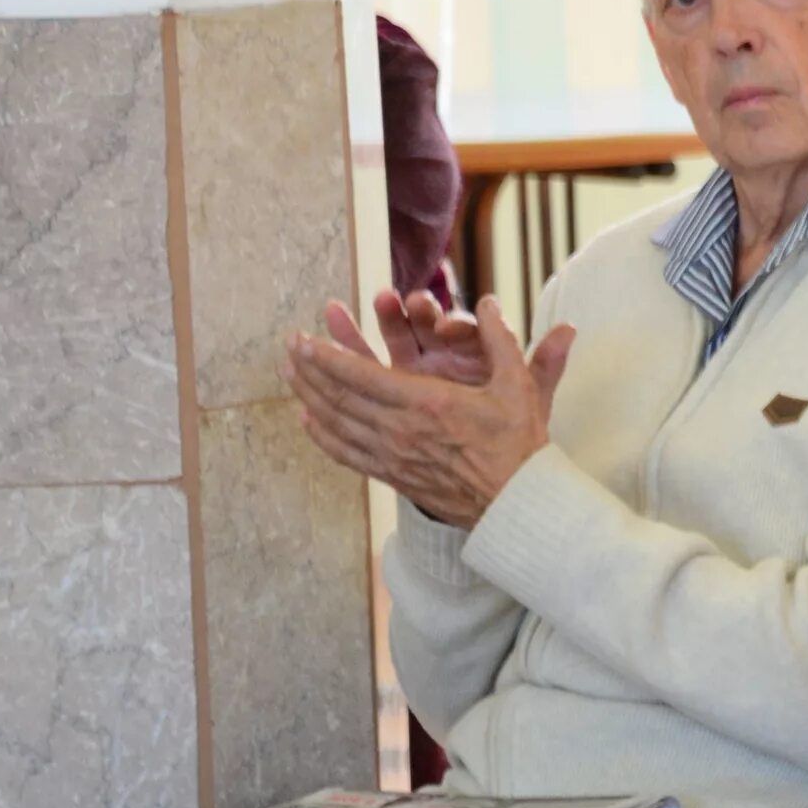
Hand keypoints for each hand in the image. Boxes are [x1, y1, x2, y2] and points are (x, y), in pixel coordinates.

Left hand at [286, 296, 571, 526]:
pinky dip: (322, 435)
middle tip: (288, 347)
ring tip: (289, 374)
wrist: (517, 504)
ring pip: (337, 423)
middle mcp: (401, 429)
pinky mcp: (393, 476)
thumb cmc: (518, 445)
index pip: (362, 374)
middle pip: (339, 396)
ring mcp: (393, 455)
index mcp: (427, 403)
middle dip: (309, 369)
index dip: (327, 355)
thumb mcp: (519, 388)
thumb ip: (500, 341)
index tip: (303, 338)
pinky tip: (308, 420)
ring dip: (308, 396)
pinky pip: (346, 453)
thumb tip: (487, 303)